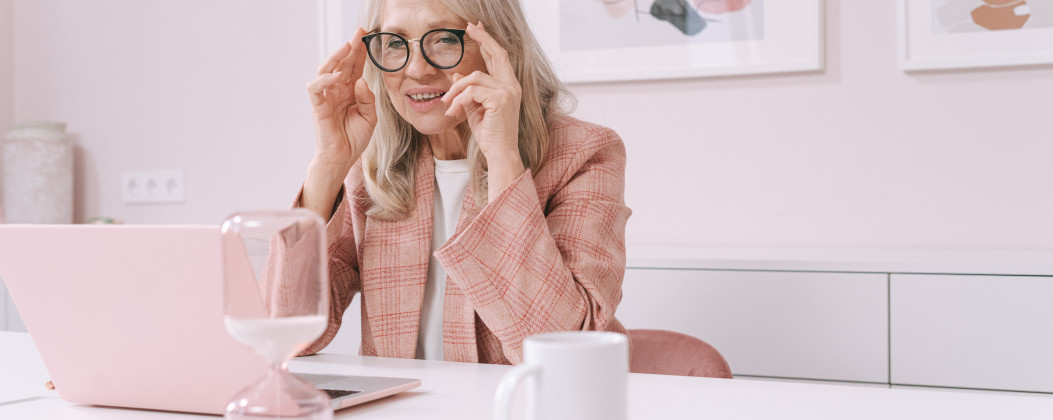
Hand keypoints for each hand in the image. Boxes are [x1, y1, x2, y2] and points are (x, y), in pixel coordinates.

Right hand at [307, 27, 376, 174]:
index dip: (360, 53)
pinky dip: (325, 79)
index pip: (355, 67)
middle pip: (342, 63)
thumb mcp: (370, 116)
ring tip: (347, 47)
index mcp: (351, 90)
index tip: (368, 38)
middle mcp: (338, 89)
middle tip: (359, 33)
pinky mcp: (318, 105)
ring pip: (325, 69)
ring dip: (335, 57)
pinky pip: (316, 88)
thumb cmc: (355, 137)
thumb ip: (368, 98)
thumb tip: (361, 81)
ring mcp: (326, 96)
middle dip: (350, 48)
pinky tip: (337, 75)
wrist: (343, 157)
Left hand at [442, 22, 522, 163]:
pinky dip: (458, 100)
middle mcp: (512, 86)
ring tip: (446, 103)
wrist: (499, 153)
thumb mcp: (475, 108)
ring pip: (474, 78)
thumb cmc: (489, 134)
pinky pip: (471, 92)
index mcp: (509, 86)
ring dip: (455, 89)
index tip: (477, 28)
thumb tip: (457, 74)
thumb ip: (469, 90)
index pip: (500, 58)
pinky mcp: (500, 99)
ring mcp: (508, 92)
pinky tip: (453, 111)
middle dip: (483, 38)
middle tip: (469, 27)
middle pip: (497, 54)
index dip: (489, 41)